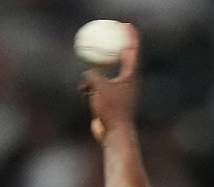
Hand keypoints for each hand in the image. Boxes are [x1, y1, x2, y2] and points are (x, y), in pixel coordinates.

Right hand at [83, 23, 139, 143]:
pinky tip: (83, 91)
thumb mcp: (98, 86)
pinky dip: (90, 88)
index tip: (127, 25)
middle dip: (114, 48)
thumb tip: (86, 74)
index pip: (131, 51)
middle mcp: (126, 83)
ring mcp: (118, 92)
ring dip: (94, 75)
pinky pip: (97, 88)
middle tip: (108, 36)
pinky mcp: (109, 102)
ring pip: (105, 75)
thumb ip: (91, 75)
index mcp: (130, 76)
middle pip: (120, 59)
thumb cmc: (111, 110)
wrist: (113, 133)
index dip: (129, 37)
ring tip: (88, 82)